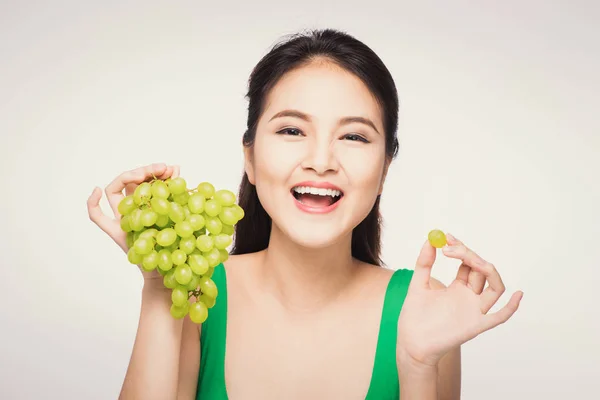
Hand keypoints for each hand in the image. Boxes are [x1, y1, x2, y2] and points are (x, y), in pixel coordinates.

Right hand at [87, 163, 178, 281]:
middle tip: (161, 169)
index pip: (144, 178)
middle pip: (129, 181)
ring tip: (143, 173)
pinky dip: (92, 203)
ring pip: (113, 191)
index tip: (169, 168)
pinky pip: (96, 217)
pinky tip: (96, 190)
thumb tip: (176, 166)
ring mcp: (122, 218)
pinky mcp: (115, 232)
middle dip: (145, 170)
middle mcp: (133, 208)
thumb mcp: (181, 212)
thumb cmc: (178, 241)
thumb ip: (177, 190)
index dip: (154, 170)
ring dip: (127, 177)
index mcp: (148, 202)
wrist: (172, 267)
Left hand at [397, 233, 522, 367]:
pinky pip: (499, 316)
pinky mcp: (476, 325)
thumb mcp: (418, 285)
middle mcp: (470, 297)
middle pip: (481, 270)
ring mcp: (474, 310)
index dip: (460, 248)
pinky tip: (517, 294)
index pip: (467, 262)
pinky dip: (511, 307)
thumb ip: (424, 264)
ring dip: (486, 269)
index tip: (447, 237)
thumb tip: (429, 240)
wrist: (411, 343)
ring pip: (495, 287)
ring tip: (469, 258)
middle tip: (450, 246)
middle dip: (468, 254)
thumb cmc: (414, 318)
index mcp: (458, 287)